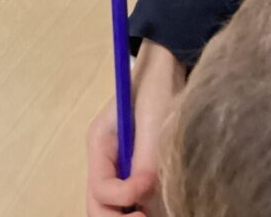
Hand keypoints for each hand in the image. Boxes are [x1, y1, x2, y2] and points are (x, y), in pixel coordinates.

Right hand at [86, 40, 185, 216]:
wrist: (171, 68)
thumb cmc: (157, 86)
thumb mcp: (151, 119)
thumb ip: (145, 157)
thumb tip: (144, 196)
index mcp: (100, 144)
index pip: (100, 186)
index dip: (122, 194)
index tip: (148, 183)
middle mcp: (106, 161)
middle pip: (99, 205)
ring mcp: (121, 168)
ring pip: (113, 208)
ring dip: (128, 216)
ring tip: (152, 216)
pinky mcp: (139, 171)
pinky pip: (133, 202)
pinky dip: (142, 210)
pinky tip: (158, 210)